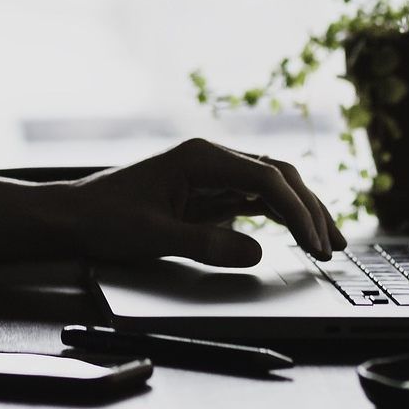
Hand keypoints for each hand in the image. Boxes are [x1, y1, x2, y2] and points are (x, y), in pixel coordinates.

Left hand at [59, 138, 345, 267]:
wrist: (76, 215)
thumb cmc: (107, 219)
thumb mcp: (154, 236)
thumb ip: (206, 243)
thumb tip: (257, 250)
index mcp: (199, 158)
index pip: (265, 177)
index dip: (296, 210)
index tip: (315, 243)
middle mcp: (209, 158)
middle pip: (276, 175)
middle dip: (309, 208)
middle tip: (333, 247)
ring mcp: (210, 173)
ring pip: (270, 185)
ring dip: (301, 211)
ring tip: (329, 243)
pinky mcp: (207, 191)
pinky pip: (254, 198)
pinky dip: (280, 216)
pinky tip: (298, 235)